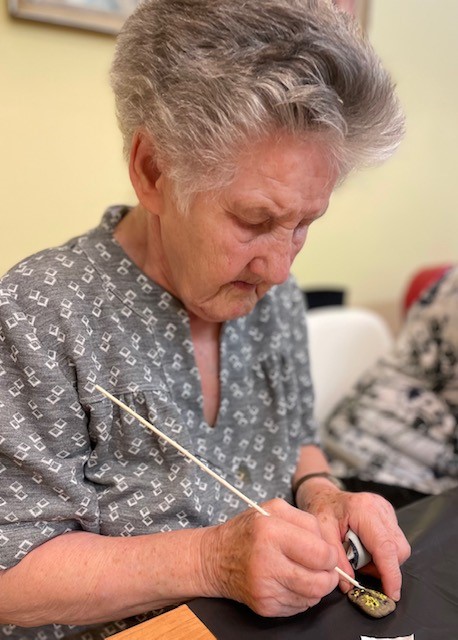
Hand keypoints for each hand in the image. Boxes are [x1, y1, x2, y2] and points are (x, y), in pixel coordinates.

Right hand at [200, 498, 338, 616]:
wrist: (215, 558)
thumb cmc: (248, 531)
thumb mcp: (274, 509)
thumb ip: (307, 522)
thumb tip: (330, 548)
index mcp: (271, 532)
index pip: (321, 554)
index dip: (330, 555)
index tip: (326, 553)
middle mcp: (267, 562)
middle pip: (320, 582)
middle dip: (328, 575)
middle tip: (323, 567)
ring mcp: (265, 588)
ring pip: (313, 597)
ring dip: (316, 586)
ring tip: (304, 571)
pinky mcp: (265, 606)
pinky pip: (299, 607)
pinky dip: (301, 595)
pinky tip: (289, 581)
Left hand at [296, 485, 410, 600]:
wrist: (325, 496)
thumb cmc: (322, 510)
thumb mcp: (322, 533)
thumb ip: (336, 559)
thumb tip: (348, 585)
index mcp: (363, 510)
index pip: (385, 546)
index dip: (391, 573)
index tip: (392, 594)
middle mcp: (380, 508)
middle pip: (398, 550)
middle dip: (383, 567)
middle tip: (359, 565)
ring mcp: (387, 510)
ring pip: (400, 547)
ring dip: (383, 560)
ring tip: (360, 553)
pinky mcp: (390, 515)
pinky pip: (396, 542)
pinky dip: (383, 552)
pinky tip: (366, 546)